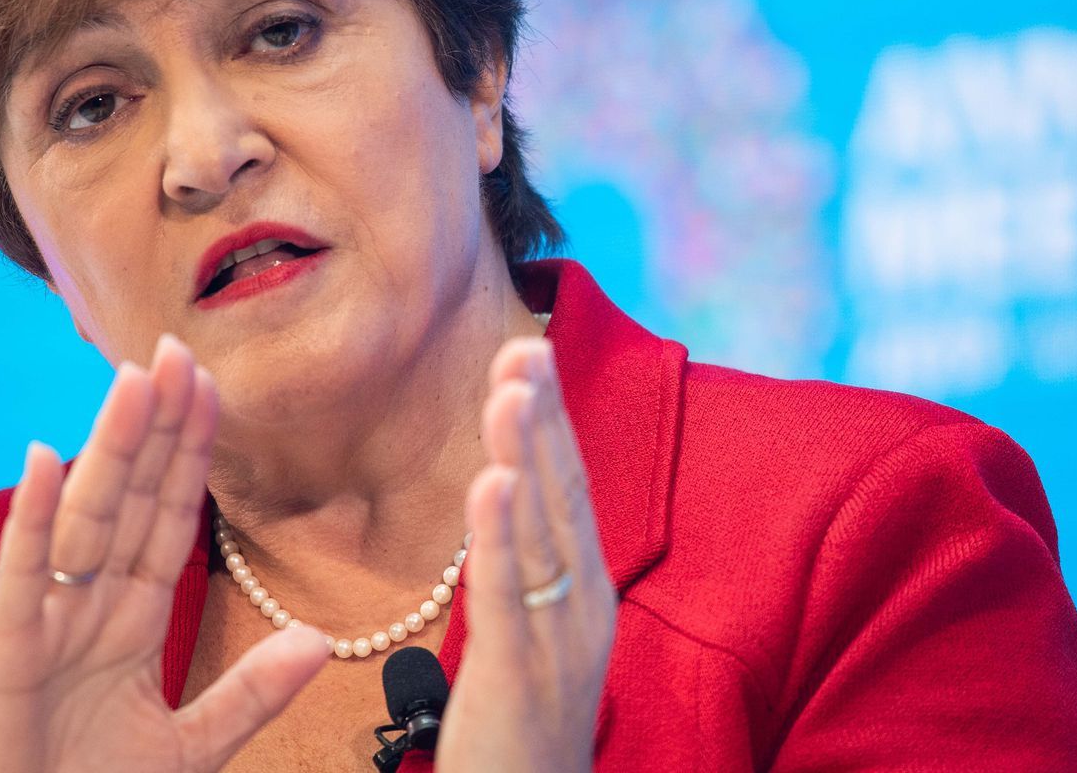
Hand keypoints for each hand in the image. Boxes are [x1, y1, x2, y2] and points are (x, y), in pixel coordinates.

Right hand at [0, 334, 331, 772]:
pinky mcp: (2, 656)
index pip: (170, 521)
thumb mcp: (187, 749)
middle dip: (156, 429)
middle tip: (178, 348)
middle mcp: (87, 610)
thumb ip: (249, 694)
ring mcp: (43, 626)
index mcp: (131, 625)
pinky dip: (32, 518)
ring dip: (111, 449)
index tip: (213, 387)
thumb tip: (317, 638)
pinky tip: (45, 457)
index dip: (191, 455)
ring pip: (85, 519)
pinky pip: (21, 576)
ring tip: (133, 378)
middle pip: (130, 500)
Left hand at [436, 337, 618, 772]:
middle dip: (542, 416)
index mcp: (584, 593)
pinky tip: (491, 482)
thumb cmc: (522, 739)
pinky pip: (511, 596)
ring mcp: (560, 642)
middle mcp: (584, 606)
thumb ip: (526, 574)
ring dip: (526, 452)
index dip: (550, 419)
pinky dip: (502, 535)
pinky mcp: (523, 679)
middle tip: (521, 342)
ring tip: (508, 387)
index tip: (526, 352)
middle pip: (562, 493)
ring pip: (542, 532)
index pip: (567, 488)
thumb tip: (510, 502)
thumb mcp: (531, 640)